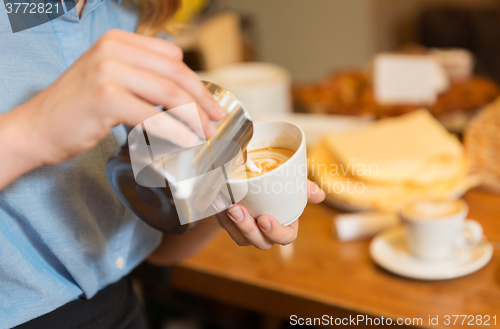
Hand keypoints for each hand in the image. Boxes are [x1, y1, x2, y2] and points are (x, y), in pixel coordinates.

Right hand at [13, 29, 223, 168]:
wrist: (36, 128)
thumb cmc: (77, 109)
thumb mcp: (109, 78)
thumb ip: (142, 76)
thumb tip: (185, 92)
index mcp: (118, 41)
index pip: (173, 58)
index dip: (195, 82)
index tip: (208, 103)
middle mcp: (113, 50)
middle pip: (176, 73)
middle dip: (202, 99)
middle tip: (216, 119)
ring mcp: (108, 72)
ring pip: (169, 93)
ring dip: (193, 116)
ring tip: (205, 133)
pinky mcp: (106, 98)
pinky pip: (154, 115)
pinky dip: (175, 130)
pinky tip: (187, 141)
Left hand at [216, 180, 325, 249]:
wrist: (250, 183)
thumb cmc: (275, 186)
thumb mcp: (289, 183)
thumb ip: (304, 188)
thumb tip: (320, 195)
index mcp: (286, 224)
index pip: (286, 237)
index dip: (275, 232)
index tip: (264, 219)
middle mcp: (267, 233)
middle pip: (261, 242)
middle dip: (248, 228)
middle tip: (238, 210)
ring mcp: (249, 233)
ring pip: (242, 238)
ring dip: (234, 224)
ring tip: (228, 207)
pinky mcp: (233, 229)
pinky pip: (227, 229)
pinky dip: (222, 218)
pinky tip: (218, 204)